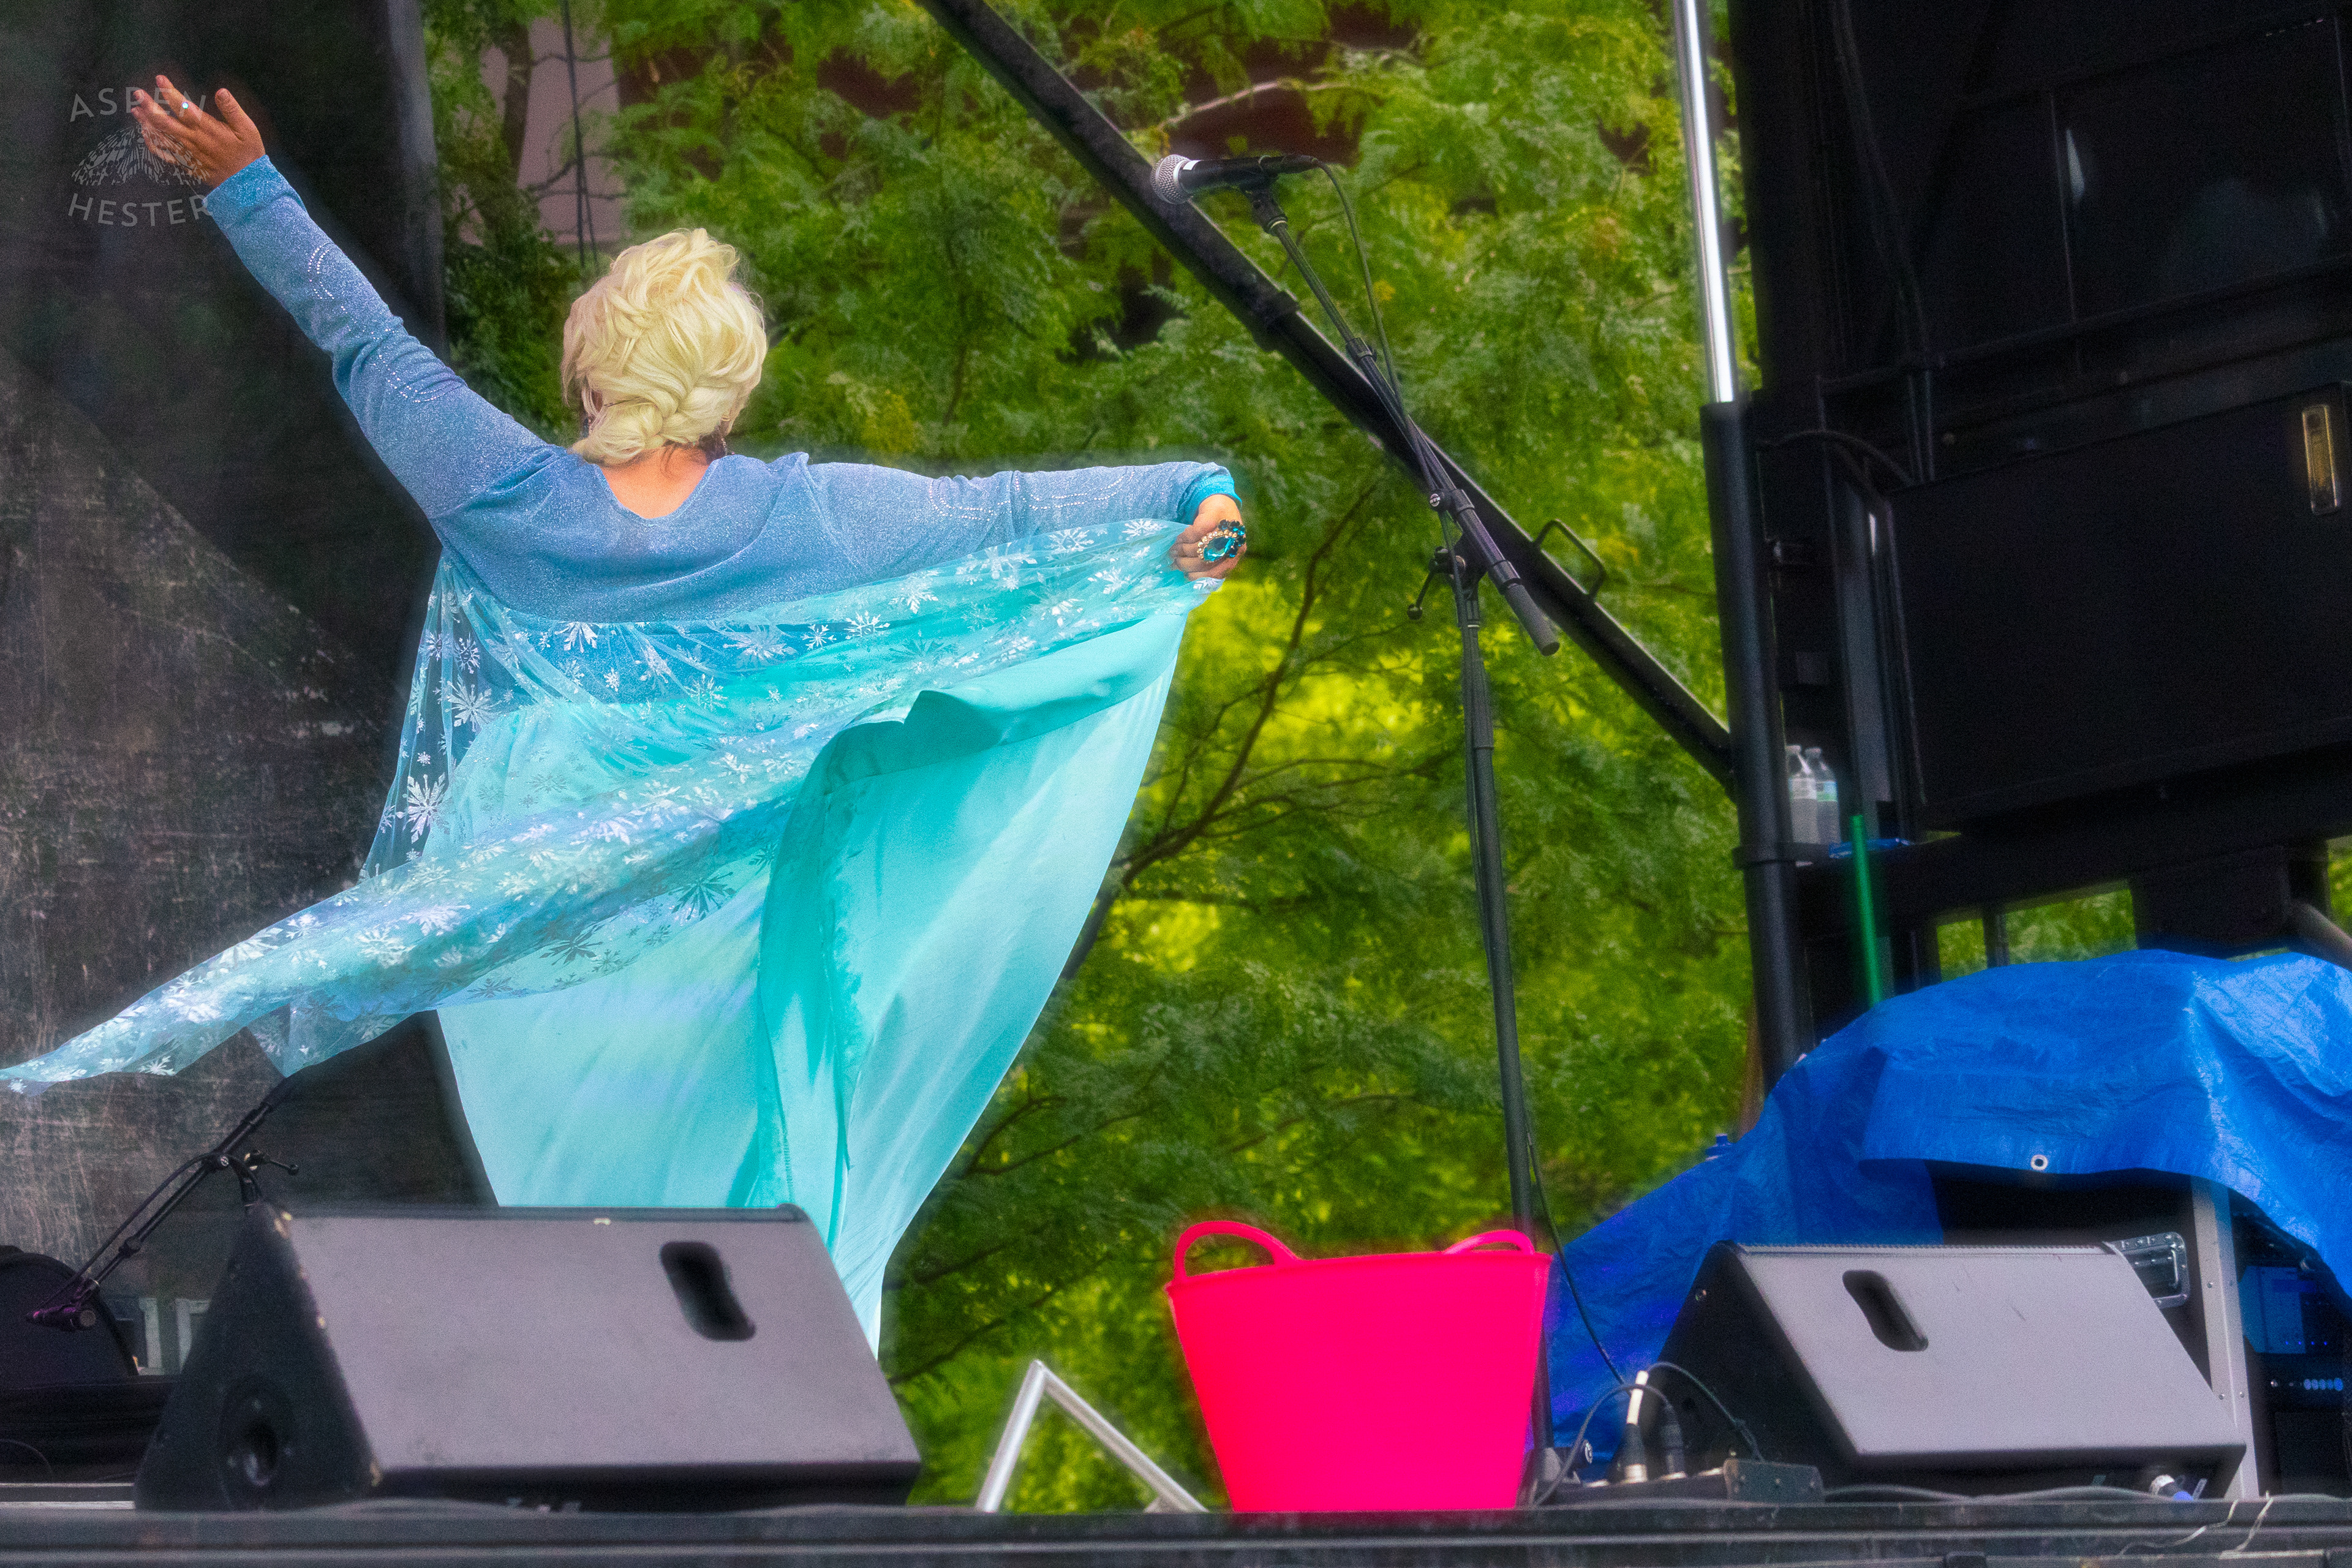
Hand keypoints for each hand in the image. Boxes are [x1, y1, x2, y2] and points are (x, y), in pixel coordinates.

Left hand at [129, 76, 264, 192]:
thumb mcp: (248, 130)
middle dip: (149, 106)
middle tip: (137, 94)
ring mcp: (187, 153)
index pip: (184, 107)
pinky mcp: (187, 164)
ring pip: (161, 137)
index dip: (169, 92)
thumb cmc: (249, 155)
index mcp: (207, 129)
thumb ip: (233, 110)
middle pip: (164, 122)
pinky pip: (165, 155)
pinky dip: (153, 145)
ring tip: (135, 111)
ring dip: (146, 123)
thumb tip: (221, 91)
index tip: (159, 79)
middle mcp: (193, 140)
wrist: (248, 184)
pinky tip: (146, 136)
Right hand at [1171, 492, 1245, 580]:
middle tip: (1176, 562)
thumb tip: (1187, 577)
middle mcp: (1234, 543)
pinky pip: (1195, 532)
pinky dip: (1185, 537)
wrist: (1220, 500)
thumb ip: (1210, 563)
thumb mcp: (1219, 549)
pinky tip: (1180, 538)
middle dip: (1186, 564)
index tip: (1186, 576)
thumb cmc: (1218, 529)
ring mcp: (1225, 529)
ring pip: (1200, 548)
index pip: (1217, 574)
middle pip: (1206, 562)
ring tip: (1175, 551)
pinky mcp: (1215, 516)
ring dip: (1183, 550)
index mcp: (1235, 555)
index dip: (1198, 576)